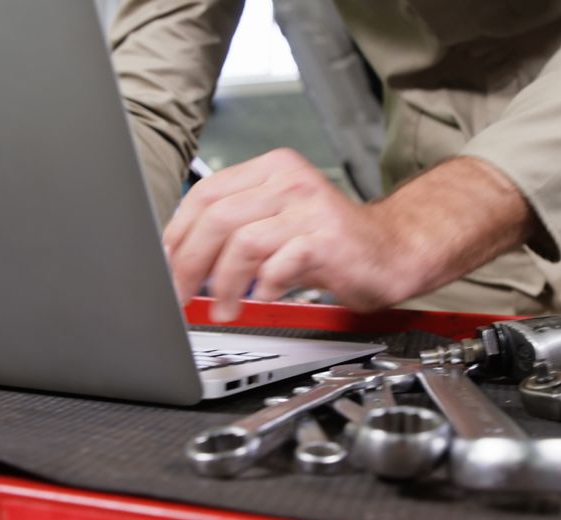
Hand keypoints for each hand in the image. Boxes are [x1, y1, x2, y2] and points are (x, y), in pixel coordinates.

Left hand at [162, 148, 536, 321]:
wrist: (395, 252)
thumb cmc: (335, 244)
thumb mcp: (280, 225)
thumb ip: (237, 232)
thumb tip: (182, 258)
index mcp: (271, 170)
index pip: (205, 194)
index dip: (177, 234)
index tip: (165, 266)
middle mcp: (288, 181)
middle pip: (216, 217)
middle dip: (188, 263)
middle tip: (180, 295)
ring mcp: (309, 207)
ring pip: (241, 241)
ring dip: (223, 283)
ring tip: (223, 308)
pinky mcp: (326, 237)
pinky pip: (278, 264)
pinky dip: (264, 287)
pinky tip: (263, 299)